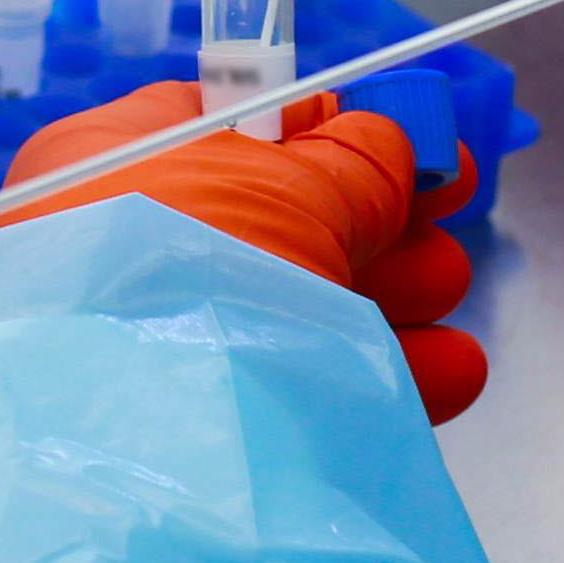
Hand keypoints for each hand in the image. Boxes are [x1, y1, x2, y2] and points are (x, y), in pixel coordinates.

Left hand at [0, 85, 488, 422]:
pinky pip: (299, 383)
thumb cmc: (188, 266)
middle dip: (376, 216)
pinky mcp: (199, 432)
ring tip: (451, 289)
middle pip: (275, 218)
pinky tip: (447, 373)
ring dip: (390, 292)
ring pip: (294, 305)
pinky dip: (373, 369)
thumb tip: (384, 146)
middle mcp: (121, 250)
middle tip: (449, 213)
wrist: (121, 440)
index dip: (318, 126)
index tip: (397, 133)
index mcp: (111, 160)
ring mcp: (156, 344)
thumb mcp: (286, 185)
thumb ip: (352, 160)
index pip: (223, 122)